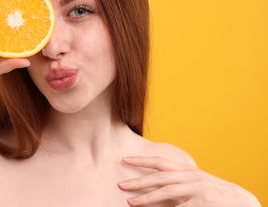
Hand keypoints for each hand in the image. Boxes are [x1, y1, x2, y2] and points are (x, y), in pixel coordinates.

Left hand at [118, 156, 260, 206]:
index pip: (160, 162)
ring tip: (131, 202)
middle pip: (160, 177)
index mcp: (186, 169)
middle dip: (138, 181)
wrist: (241, 201)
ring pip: (167, 192)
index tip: (124, 159)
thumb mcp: (194, 181)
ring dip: (147, 197)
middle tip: (121, 184)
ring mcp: (197, 190)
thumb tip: (153, 184)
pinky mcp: (202, 204)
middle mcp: (190, 176)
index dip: (141, 160)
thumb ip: (176, 181)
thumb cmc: (213, 192)